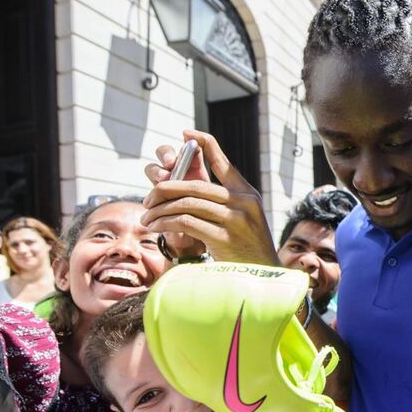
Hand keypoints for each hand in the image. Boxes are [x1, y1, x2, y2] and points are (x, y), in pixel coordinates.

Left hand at [142, 130, 279, 264]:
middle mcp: (243, 202)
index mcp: (247, 193)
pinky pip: (186, 223)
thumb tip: (191, 190)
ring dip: (160, 210)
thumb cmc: (248, 250)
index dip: (204, 143)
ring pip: (187, 204)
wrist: (264, 278)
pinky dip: (166, 224)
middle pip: (196, 185)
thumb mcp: (245, 219)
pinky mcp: (224, 238)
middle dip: (165, 189)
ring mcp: (235, 220)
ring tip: (147, 218)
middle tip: (148, 198)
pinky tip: (156, 228)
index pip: (224, 162)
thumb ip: (226, 202)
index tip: (185, 133)